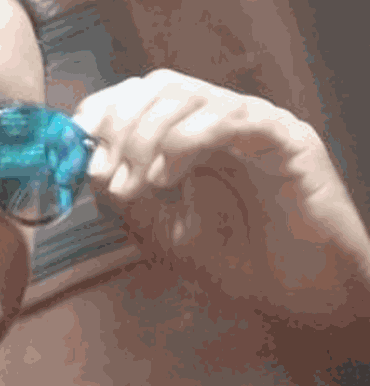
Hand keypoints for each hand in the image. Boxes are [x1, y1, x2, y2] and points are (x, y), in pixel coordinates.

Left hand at [72, 70, 369, 321]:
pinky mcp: (288, 138)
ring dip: (145, 135)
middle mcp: (225, 120)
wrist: (306, 299)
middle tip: (105, 173)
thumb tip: (89, 170)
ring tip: (135, 184)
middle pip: (159, 86)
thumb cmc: (242, 266)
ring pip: (188, 95)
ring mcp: (257, 124)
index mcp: (195, 136)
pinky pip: (230, 117)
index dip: (104, 110)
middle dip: (120, 124)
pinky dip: (186, 141)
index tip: (79, 145)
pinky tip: (166, 179)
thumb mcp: (165, 235)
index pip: (142, 95)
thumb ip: (128, 201)